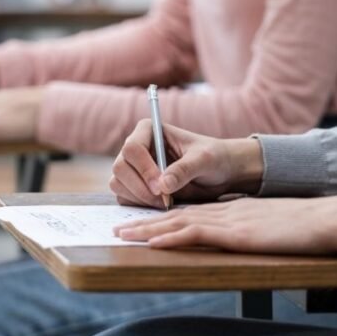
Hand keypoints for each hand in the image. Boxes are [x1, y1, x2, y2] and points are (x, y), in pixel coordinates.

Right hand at [109, 119, 263, 207]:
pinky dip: (138, 205)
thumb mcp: (204, 160)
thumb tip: (163, 185)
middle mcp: (136, 147)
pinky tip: (161, 205)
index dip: (144, 169)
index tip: (161, 187)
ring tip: (166, 202)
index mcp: (148, 130)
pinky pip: (124, 197)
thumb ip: (184, 169)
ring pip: (118, 183)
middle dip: (139, 187)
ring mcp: (132, 167)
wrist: (218, 174)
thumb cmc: (213, 158)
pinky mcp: (133, 186)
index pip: (132, 148)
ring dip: (139, 198)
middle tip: (163, 200)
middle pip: (120, 167)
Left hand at [113, 194, 336, 256]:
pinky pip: (196, 234)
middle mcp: (224, 211)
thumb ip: (250, 230)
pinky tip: (153, 241)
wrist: (327, 218)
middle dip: (144, 222)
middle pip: (175, 215)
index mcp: (231, 210)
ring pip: (178, 222)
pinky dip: (171, 237)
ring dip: (147, 229)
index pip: (189, 212)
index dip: (162, 217)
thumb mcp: (269, 226)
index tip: (141, 223)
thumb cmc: (305, 226)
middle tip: (118, 228)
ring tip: (122, 234)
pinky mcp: (235, 233)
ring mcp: (228, 220)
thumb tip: (239, 238)